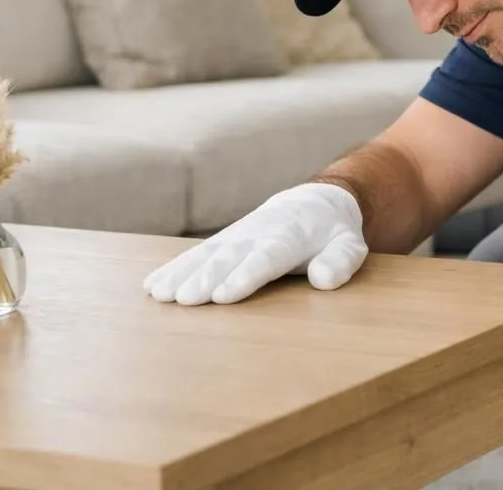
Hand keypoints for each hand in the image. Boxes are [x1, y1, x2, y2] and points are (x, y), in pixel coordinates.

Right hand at [143, 182, 366, 304]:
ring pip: (205, 255)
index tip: (223, 295)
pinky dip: (173, 268)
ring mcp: (236, 236)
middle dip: (205, 278)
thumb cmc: (333, 233)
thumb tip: (324, 279)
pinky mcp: (223, 241)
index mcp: (289, 236)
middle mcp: (256, 234)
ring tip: (160, 295)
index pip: (265, 258)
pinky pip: (195, 254)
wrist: (314, 203)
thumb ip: (341, 262)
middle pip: (228, 258)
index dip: (244, 276)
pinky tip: (152, 286)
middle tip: (184, 299)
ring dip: (181, 274)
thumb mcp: (350, 246)